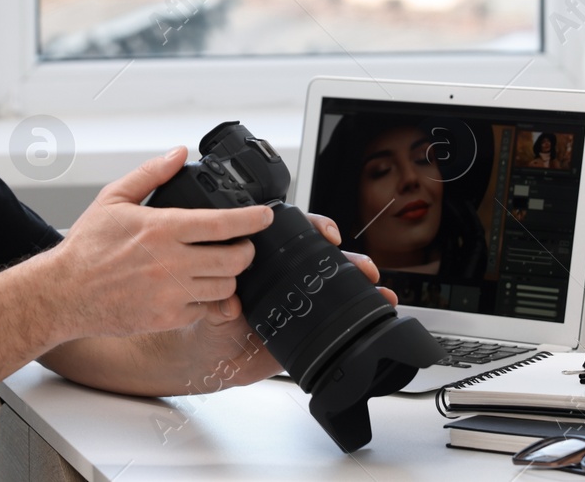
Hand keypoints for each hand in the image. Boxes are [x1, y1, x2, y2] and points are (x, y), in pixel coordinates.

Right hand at [46, 147, 272, 339]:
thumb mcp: (114, 198)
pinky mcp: (167, 318)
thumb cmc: (87, 247)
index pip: (222, 223)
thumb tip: (178, 153)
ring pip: (225, 287)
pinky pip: (206, 309)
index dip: (252, 219)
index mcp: (161, 229)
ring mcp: (171, 294)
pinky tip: (197, 287)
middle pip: (234, 259)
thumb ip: (151, 173)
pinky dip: (208, 299)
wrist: (63, 293)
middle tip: (243, 245)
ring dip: (229, 276)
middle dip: (247, 250)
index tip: (265, 216)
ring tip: (220, 266)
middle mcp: (171, 263)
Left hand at [172, 210, 398, 391]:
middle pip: (324, 258)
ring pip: (336, 285)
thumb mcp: (209, 310)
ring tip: (378, 288)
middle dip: (349, 259)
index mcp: (263, 260)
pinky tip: (378, 307)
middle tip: (362, 266)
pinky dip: (360, 313)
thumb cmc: (206, 321)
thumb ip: (217, 307)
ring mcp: (300, 301)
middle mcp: (285, 277)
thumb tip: (228, 305)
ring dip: (361, 283)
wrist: (210, 359)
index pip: (293, 233)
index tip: (327, 233)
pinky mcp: (308, 327)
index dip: (314, 226)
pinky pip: (337, 318)